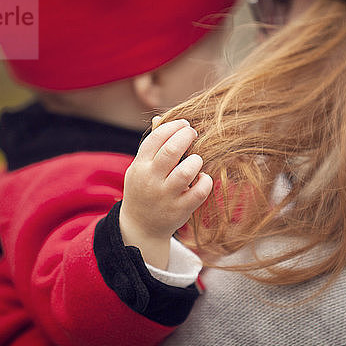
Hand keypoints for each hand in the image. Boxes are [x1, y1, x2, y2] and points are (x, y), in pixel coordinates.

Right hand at [119, 118, 212, 268]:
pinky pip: (199, 193)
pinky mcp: (180, 210)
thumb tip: (160, 118)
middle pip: (172, 150)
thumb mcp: (140, 168)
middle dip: (187, 137)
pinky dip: (205, 182)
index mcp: (140, 166)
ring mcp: (165, 196)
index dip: (174, 126)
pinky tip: (203, 179)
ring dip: (196, 161)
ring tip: (197, 160)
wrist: (140, 226)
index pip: (157, 137)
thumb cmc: (144, 190)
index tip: (185, 125)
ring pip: (186, 172)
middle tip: (194, 135)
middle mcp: (151, 180)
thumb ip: (151, 146)